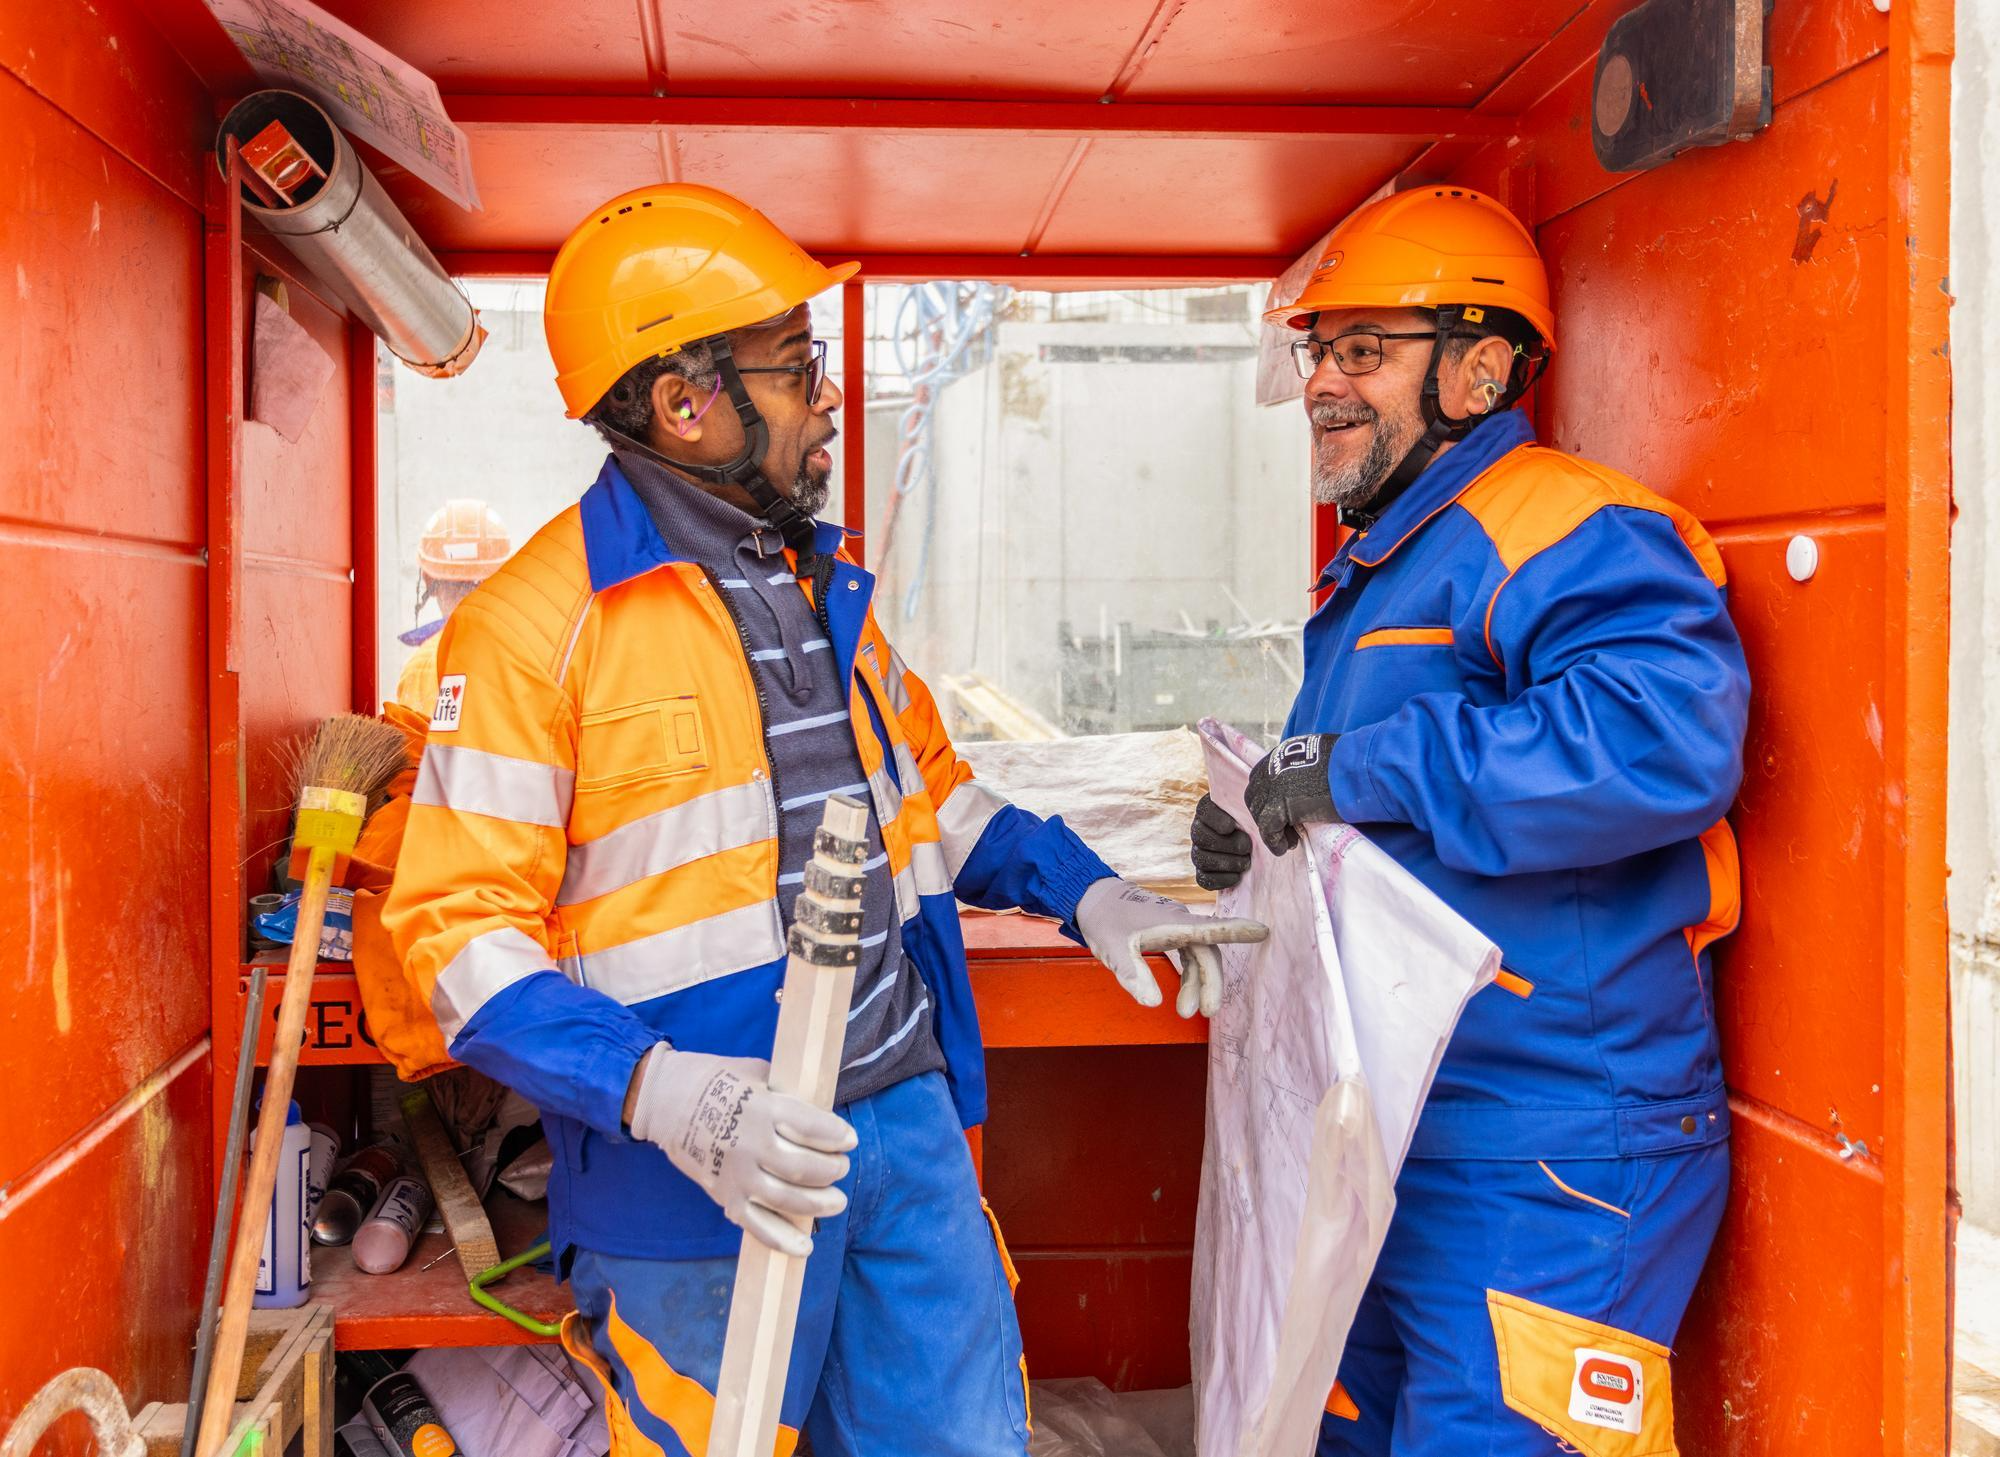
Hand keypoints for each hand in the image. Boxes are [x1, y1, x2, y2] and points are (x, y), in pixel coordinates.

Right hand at [627, 1046, 856, 1256]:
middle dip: (831, 1170)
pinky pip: (756, 1225)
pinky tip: (804, 1246)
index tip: (850, 1140)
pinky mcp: (725, 1197)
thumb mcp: (758, 1074)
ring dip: (818, 1203)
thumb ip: (789, 1096)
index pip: (809, 1128)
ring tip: (837, 1201)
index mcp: (761, 1109)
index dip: (836, 1136)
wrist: (667, 1102)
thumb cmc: (720, 1081)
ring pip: (787, 1199)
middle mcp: (749, 1145)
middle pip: (802, 1168)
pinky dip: (782, 1239)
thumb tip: (826, 1116)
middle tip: (841, 1167)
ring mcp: (736, 1175)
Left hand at [1075, 877, 1267, 1017]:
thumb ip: (1133, 974)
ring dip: (1198, 985)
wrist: (1093, 900)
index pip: (1210, 928)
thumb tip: (1154, 1003)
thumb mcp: (1113, 950)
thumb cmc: (1105, 920)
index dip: (1237, 930)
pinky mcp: (1170, 934)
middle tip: (1207, 1011)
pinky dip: (1189, 978)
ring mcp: (1176, 928)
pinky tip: (1184, 998)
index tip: (1262, 931)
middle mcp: (1179, 922)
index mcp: (1171, 922)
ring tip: (1186, 1013)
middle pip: (1208, 952)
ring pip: (1199, 957)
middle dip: (1211, 982)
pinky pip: (1190, 956)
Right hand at [1190, 794, 1252, 889]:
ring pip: (1200, 858)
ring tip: (1246, 862)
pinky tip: (1237, 876)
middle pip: (1199, 836)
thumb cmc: (1260, 822)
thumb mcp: (1260, 811)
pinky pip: (1203, 879)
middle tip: (1247, 847)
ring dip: (1225, 862)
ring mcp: (1200, 852)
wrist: (1261, 844)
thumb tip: (1268, 815)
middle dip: (1225, 844)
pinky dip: (1220, 879)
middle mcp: (1200, 829)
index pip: (1203, 811)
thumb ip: (1260, 809)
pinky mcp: (1204, 872)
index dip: (1214, 819)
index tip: (1231, 826)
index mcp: (1210, 810)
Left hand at [1243, 733, 1339, 854]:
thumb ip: (1307, 767)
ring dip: (1273, 829)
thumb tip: (1312, 779)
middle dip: (1268, 813)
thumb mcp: (1320, 756)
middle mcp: (1270, 768)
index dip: (1271, 798)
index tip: (1286, 812)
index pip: (1263, 780)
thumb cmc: (1348, 761)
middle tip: (1287, 828)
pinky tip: (1284, 848)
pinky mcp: (1277, 805)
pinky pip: (1268, 829)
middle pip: (1256, 796)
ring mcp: (1271, 786)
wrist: (1355, 767)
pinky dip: (1275, 842)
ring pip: (1260, 813)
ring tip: (1290, 840)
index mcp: (1281, 754)